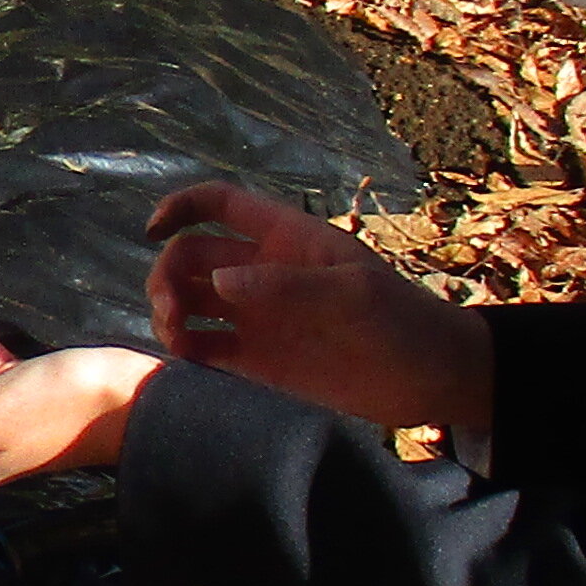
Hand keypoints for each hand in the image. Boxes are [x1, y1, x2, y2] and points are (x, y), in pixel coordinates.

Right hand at [144, 182, 493, 432]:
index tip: (152, 232)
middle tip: (172, 314)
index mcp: (286, 239)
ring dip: (169, 315)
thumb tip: (220, 281)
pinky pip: (207, 349)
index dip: (181, 207)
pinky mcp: (260, 362)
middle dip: (168, 277)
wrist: (433, 379)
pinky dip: (186, 353)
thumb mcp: (355, 294)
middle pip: (192, 257)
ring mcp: (259, 317)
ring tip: (177, 342)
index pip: (220, 206)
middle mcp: (263, 273)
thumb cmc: (404, 321)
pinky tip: (186, 364)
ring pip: (191, 302)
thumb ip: (288, 285)